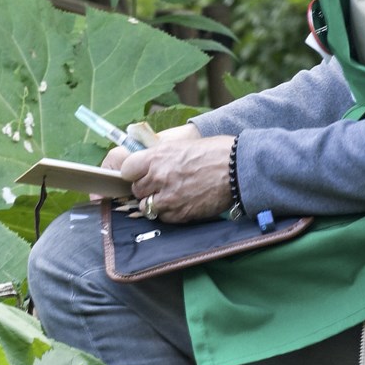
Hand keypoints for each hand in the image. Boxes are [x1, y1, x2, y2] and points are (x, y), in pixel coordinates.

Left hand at [118, 128, 233, 223]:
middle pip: (136, 190)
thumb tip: (147, 165)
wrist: (237, 168)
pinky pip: (164, 218)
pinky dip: (170, 213)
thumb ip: (160, 157)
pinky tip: (182, 203)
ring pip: (146, 207)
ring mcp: (168, 198)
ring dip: (156, 203)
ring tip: (171, 196)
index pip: (126, 170)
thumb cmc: (214, 152)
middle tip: (160, 186)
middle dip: (146, 189)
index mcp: (156, 157)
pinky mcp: (179, 214)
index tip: (139, 175)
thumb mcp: (181, 146)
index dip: (133, 173)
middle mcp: (158, 177)